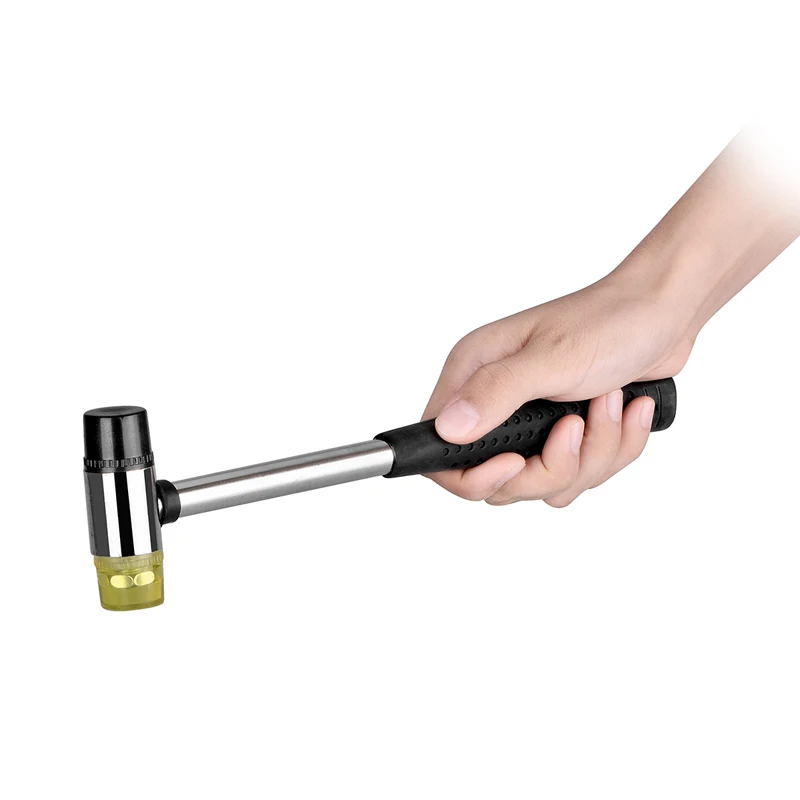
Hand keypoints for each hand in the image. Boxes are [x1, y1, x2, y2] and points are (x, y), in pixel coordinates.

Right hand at [422, 274, 694, 506]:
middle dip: (551, 466)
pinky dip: (613, 449)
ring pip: (546, 482)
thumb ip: (496, 393)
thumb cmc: (609, 320)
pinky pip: (580, 474)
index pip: (441, 448)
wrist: (664, 312)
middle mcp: (496, 401)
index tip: (516, 462)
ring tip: (609, 403)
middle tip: (575, 425)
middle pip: (501, 481)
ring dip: (592, 453)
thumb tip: (447, 428)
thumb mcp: (552, 357)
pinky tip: (625, 409)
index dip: (473, 474)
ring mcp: (531, 421)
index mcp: (475, 374)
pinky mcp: (565, 434)